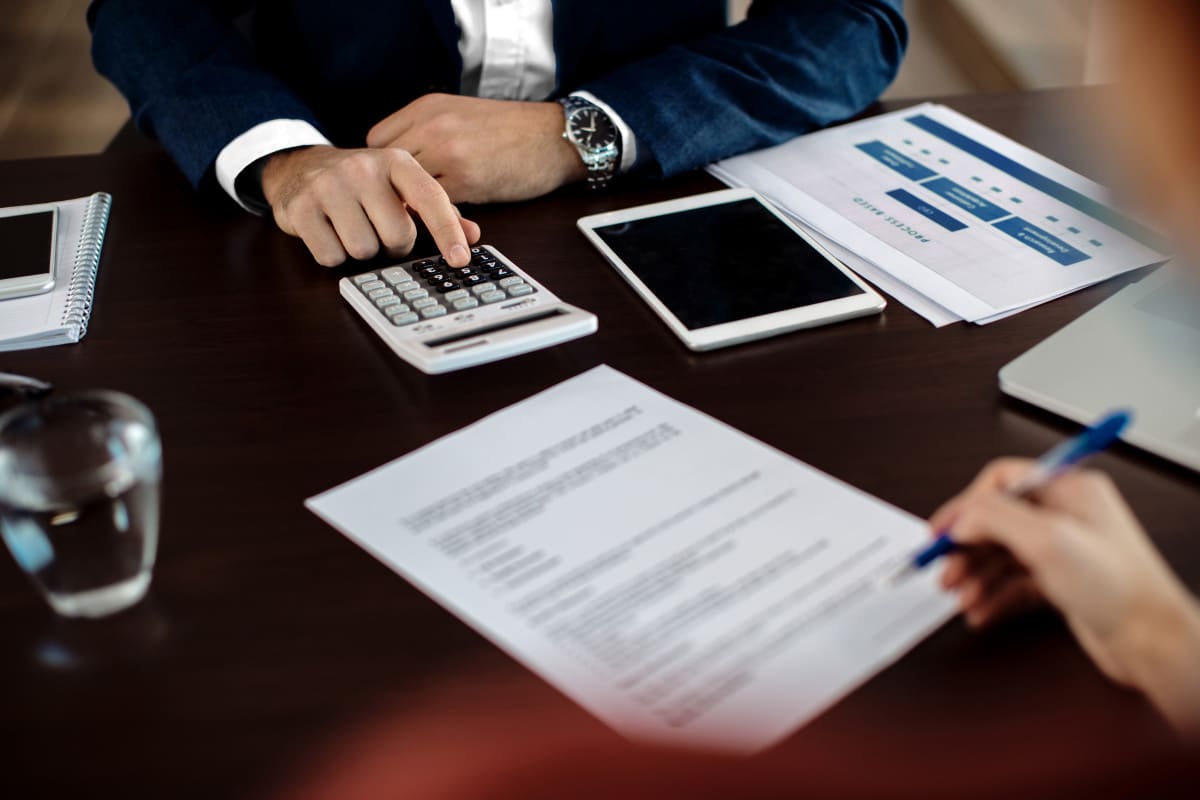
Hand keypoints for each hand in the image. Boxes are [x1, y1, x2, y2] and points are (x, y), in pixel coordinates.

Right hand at [261, 145, 480, 267]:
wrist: (299, 167)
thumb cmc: (361, 184)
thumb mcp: (400, 187)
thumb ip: (437, 211)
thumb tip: (472, 235)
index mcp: (395, 162)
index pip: (430, 198)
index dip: (447, 232)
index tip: (460, 259)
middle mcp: (363, 168)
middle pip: (397, 236)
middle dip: (391, 244)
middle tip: (377, 229)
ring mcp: (329, 186)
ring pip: (363, 250)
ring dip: (360, 250)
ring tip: (350, 227)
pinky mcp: (301, 207)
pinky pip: (331, 256)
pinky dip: (332, 254)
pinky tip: (328, 231)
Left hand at [366, 94, 586, 203]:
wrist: (554, 137)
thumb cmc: (512, 130)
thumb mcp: (460, 114)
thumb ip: (426, 132)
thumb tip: (398, 168)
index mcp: (427, 107)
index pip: (377, 141)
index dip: (383, 166)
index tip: (395, 181)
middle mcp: (432, 125)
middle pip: (385, 168)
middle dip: (393, 189)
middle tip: (404, 206)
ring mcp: (447, 152)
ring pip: (407, 189)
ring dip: (413, 206)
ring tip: (426, 215)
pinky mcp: (466, 180)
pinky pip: (435, 206)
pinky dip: (439, 216)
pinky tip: (451, 217)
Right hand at [932, 459, 1199, 733]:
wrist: (1153, 643)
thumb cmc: (1120, 589)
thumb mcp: (1048, 540)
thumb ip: (994, 518)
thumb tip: (961, 517)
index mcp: (1068, 489)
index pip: (1000, 482)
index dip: (966, 506)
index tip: (941, 532)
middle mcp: (1066, 516)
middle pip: (996, 521)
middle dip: (966, 548)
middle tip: (944, 570)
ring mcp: (1064, 551)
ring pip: (1002, 556)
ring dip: (975, 576)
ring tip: (961, 596)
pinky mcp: (1063, 584)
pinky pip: (1014, 584)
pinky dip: (993, 596)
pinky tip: (981, 611)